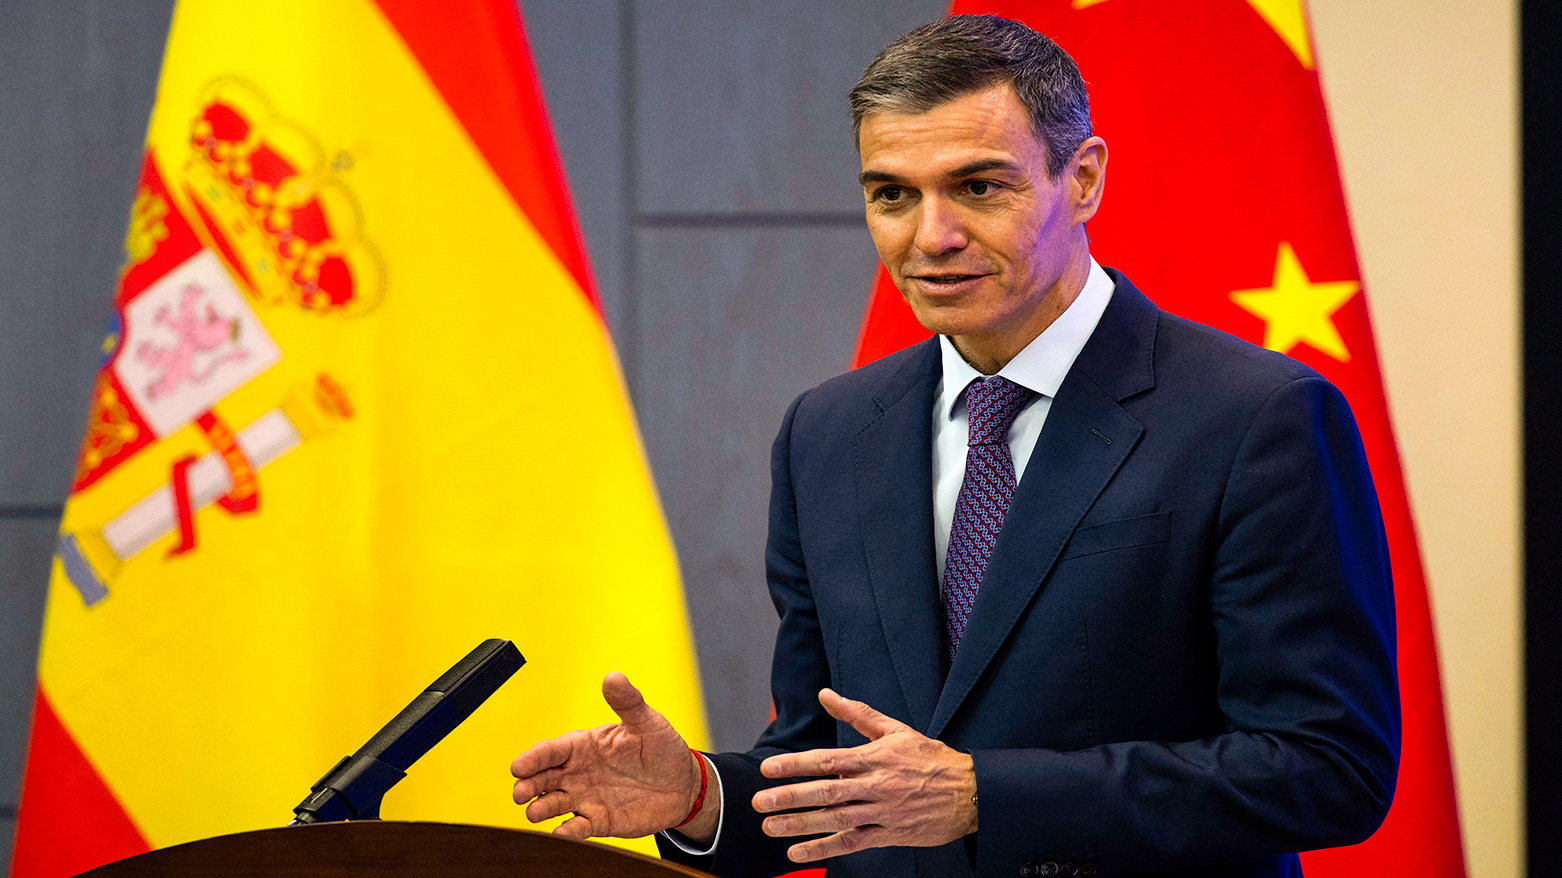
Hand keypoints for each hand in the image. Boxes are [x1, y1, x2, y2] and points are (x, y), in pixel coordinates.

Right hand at [510, 673, 715, 841]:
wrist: (683, 784)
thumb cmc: (662, 748)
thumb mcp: (647, 722)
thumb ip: (628, 702)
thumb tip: (613, 677)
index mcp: (583, 746)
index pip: (551, 750)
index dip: (533, 758)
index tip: (519, 766)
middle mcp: (577, 772)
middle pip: (543, 778)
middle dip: (528, 785)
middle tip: (520, 793)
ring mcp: (586, 798)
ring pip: (553, 804)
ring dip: (541, 809)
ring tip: (534, 813)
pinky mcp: (598, 821)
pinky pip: (578, 827)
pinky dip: (568, 832)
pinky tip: (561, 834)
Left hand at [753, 689, 976, 863]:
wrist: (971, 793)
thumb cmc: (931, 758)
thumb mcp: (896, 730)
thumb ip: (858, 714)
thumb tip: (826, 694)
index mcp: (874, 758)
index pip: (828, 760)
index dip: (796, 764)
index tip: (768, 769)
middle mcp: (876, 786)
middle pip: (827, 792)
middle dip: (791, 797)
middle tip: (759, 801)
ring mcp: (882, 812)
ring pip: (836, 820)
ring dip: (801, 825)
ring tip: (771, 826)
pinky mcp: (889, 835)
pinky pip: (852, 844)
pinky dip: (824, 850)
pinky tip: (798, 853)